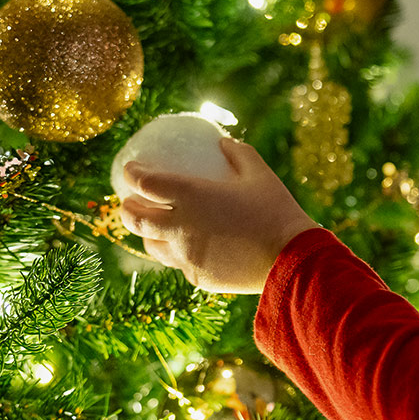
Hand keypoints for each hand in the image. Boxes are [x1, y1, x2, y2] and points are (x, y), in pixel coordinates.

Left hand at [119, 137, 319, 293]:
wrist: (292, 259)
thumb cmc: (277, 211)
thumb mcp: (260, 174)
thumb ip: (238, 153)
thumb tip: (223, 142)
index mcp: (191, 196)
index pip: (145, 183)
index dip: (132, 174)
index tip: (132, 169)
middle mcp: (180, 227)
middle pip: (135, 218)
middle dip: (126, 208)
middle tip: (130, 201)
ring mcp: (186, 256)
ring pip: (150, 246)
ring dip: (147, 234)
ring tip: (155, 227)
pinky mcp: (198, 277)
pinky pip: (178, 264)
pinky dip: (176, 253)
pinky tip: (188, 247)